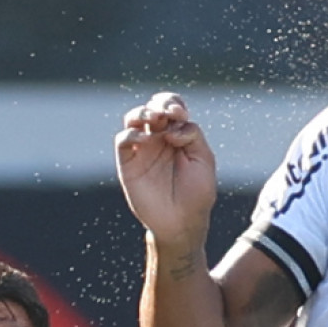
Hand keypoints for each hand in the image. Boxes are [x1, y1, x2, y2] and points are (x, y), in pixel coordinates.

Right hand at [115, 92, 218, 248]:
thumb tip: (172, 126)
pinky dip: (132, 133)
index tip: (181, 115)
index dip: (174, 103)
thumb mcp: (204, 159)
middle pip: (152, 107)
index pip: (171, 107)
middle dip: (161, 104)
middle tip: (169, 114)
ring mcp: (142, 150)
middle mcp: (158, 139)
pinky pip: (123, 139)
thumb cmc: (196, 194)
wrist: (181, 223)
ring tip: (155, 118)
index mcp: (177, 135)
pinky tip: (147, 139)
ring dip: (143, 111)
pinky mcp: (128, 164)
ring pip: (133, 117)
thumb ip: (192, 135)